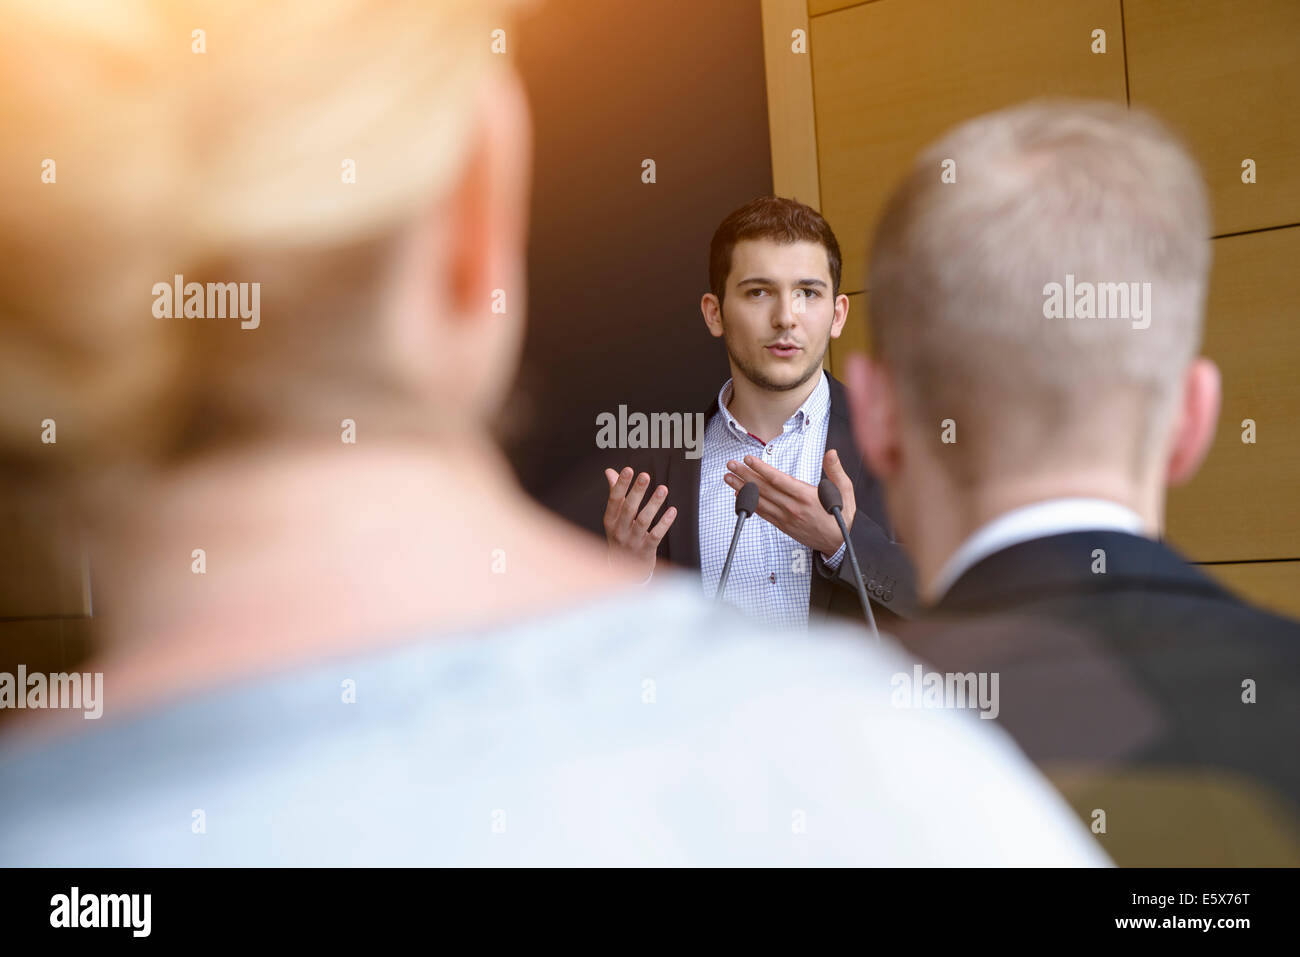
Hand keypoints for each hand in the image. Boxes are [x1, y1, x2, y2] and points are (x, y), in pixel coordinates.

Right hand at [602, 467, 676, 580]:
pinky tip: (672, 510)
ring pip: (643, 521)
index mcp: (610, 521)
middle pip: (628, 509)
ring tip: (663, 489)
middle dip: (636, 491)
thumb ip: (615, 494)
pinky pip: (656, 535)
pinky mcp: (646, 551)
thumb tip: (610, 471)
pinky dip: (664, 523)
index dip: (621, 485)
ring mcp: (632, 542)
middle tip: (645, 476)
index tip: (628, 470)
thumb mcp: (614, 518)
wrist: (623, 570)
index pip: (614, 500)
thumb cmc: (621, 536)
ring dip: (653, 504)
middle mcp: (619, 531)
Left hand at [722, 449, 854, 556]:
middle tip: (732, 464)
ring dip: (742, 488)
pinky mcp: (782, 525)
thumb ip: (836, 471)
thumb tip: (831, 454)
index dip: (762, 469)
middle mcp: (793, 507)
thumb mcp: (845, 491)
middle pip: (764, 488)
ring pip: (760, 500)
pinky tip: (740, 494)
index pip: (779, 480)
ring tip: (729, 477)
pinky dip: (750, 503)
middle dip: (745, 474)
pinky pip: (762, 512)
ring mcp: (786, 517)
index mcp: (806, 496)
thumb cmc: (840, 517)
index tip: (749, 459)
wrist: (838, 544)